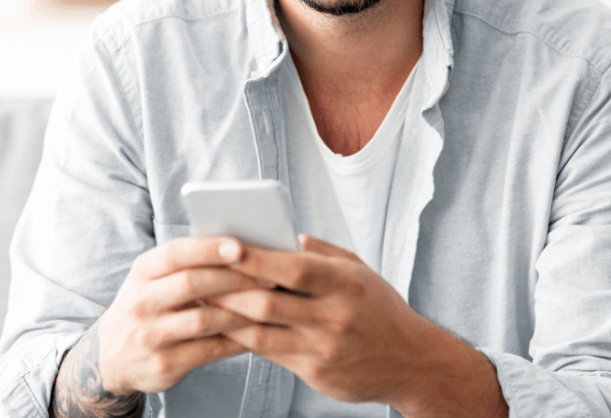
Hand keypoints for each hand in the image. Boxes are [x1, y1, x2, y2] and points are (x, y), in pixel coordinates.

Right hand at [78, 237, 259, 396]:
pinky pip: (209, 350)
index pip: (176, 253)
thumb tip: (240, 246)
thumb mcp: (152, 279)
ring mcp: (151, 335)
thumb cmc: (147, 306)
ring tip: (268, 303)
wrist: (110, 356)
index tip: (240, 246)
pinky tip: (255, 332)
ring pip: (204, 319)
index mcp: (142, 272)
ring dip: (241, 311)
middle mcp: (141, 302)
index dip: (208, 249)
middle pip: (192, 283)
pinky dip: (236, 340)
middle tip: (268, 275)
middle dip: (233, 277)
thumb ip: (186, 263)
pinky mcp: (164, 364)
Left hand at [209, 235, 507, 417]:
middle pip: (268, 303)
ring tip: (201, 303)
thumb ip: (322, 253)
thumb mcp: (360, 270)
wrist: (412, 362)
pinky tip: (227, 326)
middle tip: (199, 277)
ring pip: (261, 333)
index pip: (293, 268)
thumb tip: (284, 236)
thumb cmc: (380, 308)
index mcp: (346, 283)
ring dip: (227, 318)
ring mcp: (324, 349)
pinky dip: (245, 339)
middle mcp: (334, 317)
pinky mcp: (316, 374)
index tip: (226, 246)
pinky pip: (271, 354)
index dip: (256, 258)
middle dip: (229, 290)